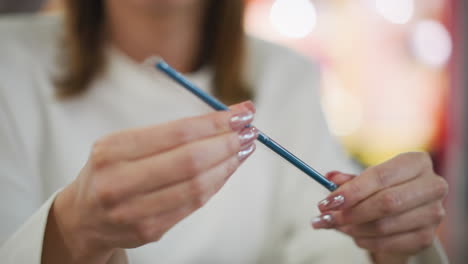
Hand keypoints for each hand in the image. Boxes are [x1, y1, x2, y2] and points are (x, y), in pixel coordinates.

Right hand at [43, 101, 257, 262]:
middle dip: (227, 143)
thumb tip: (226, 118)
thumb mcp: (124, 143)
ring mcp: (134, 211)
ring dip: (228, 165)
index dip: (215, 122)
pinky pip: (193, 204)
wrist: (84, 217)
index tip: (242, 112)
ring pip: (197, 185)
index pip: (177, 132)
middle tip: (250, 130)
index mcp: (112, 151)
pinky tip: (227, 169)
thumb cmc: (111, 170)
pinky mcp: (149, 230)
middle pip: (190, 160)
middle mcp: (119, 182)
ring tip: (244, 148)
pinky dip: (216, 183)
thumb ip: (170, 133)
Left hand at [312, 153, 447, 262]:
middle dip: (351, 212)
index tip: (328, 201)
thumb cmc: (387, 187)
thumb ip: (349, 179)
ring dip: (354, 228)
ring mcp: (433, 213)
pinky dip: (366, 241)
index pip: (380, 176)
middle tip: (327, 217)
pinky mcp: (427, 237)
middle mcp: (432, 186)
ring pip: (386, 225)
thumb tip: (329, 177)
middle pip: (386, 203)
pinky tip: (354, 235)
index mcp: (416, 162)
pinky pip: (390, 243)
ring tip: (336, 225)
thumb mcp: (369, 178)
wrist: (409, 208)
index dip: (352, 191)